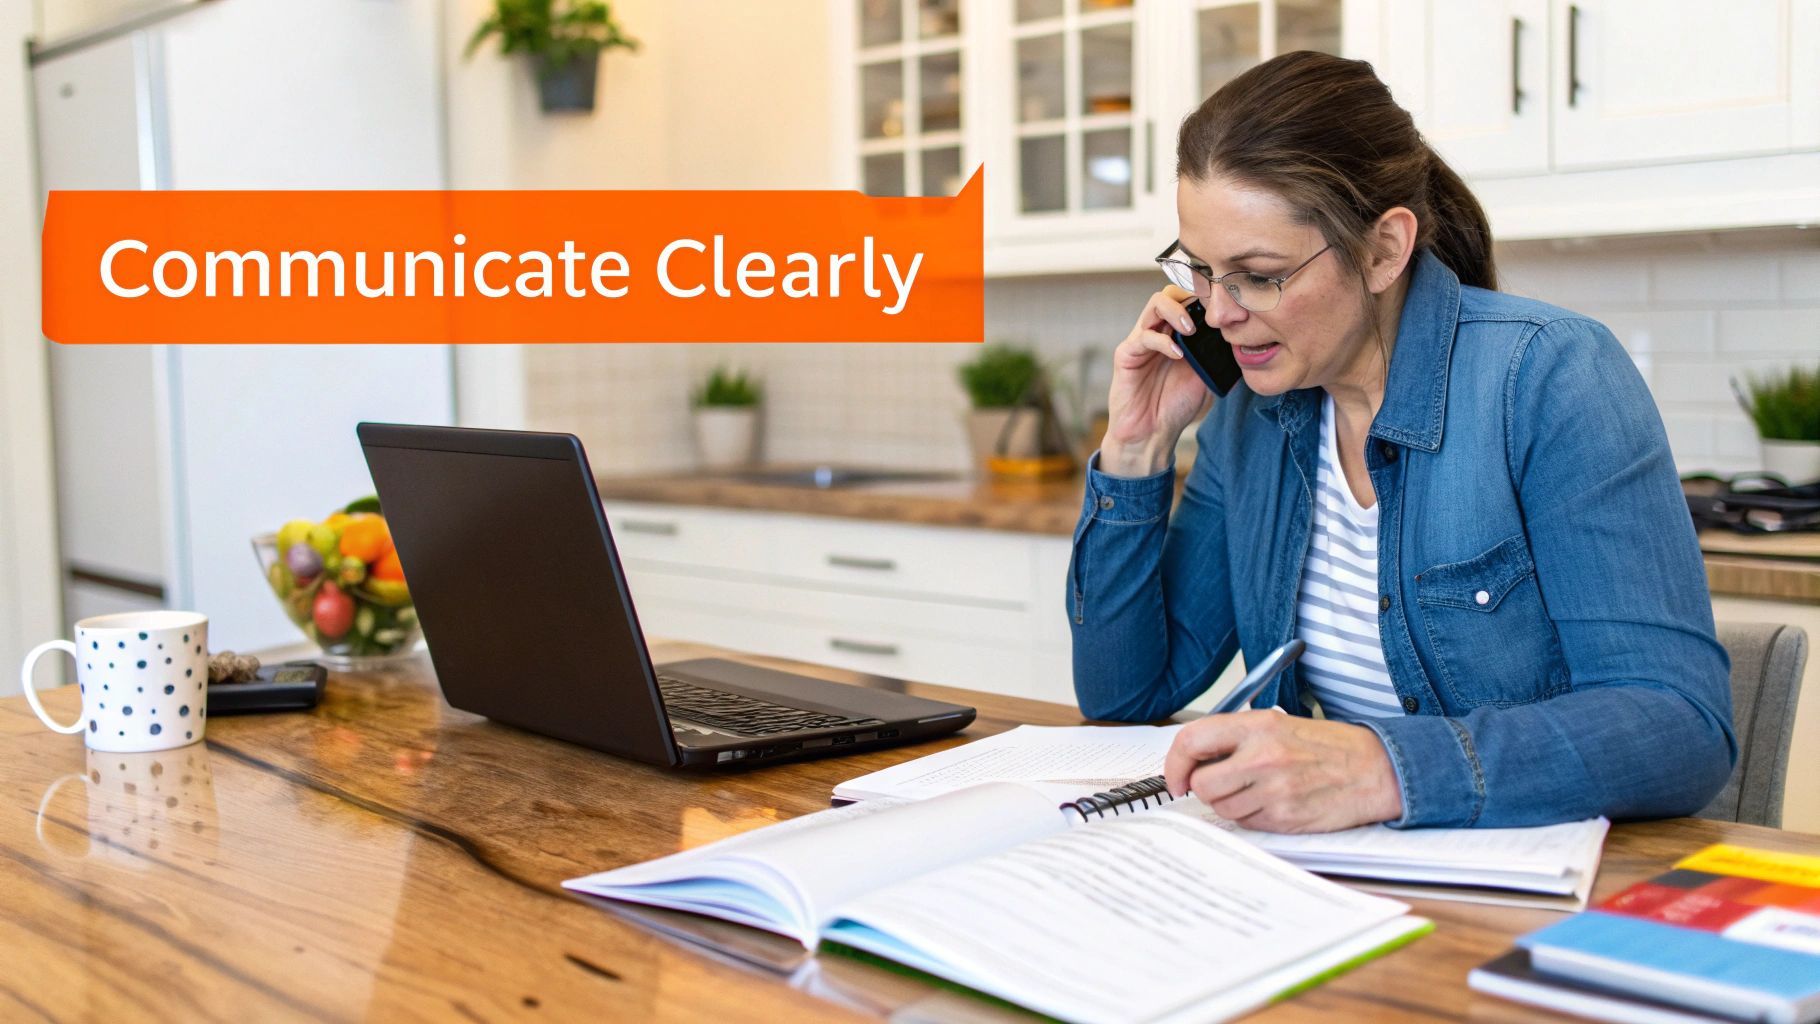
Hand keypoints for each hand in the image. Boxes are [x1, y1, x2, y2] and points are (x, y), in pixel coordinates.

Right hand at [1099, 286, 1214, 477]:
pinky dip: (1163, 341)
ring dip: (1176, 311)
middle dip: (1191, 295)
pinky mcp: (1127, 354)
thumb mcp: (1208, 377)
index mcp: (1178, 333)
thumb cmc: (1176, 406)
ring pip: (1155, 304)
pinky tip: (1177, 354)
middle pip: (1172, 292)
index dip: (1206, 295)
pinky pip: (1143, 336)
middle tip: (1208, 313)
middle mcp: (1159, 330)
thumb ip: (1219, 355)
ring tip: (1190, 329)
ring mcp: (1141, 340)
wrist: (1152, 433)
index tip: (1225, 305)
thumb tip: (1243, 338)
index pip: (1189, 298)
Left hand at [1162, 710, 1403, 832]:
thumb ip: (1236, 738)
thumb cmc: (1329, 746)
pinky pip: (1247, 823)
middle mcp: (1262, 757)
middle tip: (1220, 783)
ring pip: (1222, 808)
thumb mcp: (1279, 724)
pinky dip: (1253, 816)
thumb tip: (1194, 760)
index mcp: (1258, 726)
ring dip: (1231, 803)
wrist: (1376, 769)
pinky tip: (1275, 801)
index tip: (1176, 775)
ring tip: (1258, 789)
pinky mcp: (1285, 818)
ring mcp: (1274, 791)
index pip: (1191, 740)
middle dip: (1204, 788)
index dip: (1175, 762)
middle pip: (1202, 784)